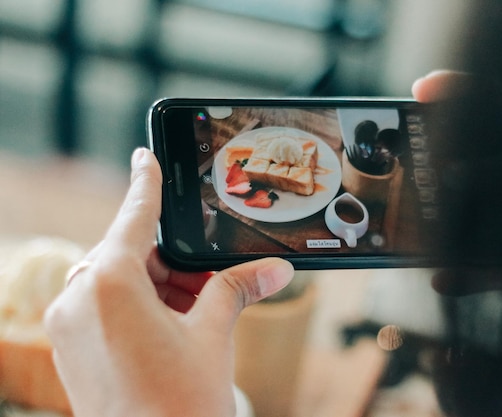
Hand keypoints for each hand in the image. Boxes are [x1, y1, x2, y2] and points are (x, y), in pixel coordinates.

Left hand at [44, 148, 293, 416]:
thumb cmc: (179, 406)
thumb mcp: (213, 336)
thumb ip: (238, 289)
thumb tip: (276, 268)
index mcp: (109, 284)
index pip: (134, 217)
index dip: (145, 183)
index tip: (146, 156)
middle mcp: (79, 299)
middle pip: (132, 253)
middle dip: (173, 261)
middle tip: (210, 274)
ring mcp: (70, 326)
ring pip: (120, 280)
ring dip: (162, 285)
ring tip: (200, 308)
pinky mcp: (73, 348)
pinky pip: (108, 304)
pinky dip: (142, 304)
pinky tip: (177, 322)